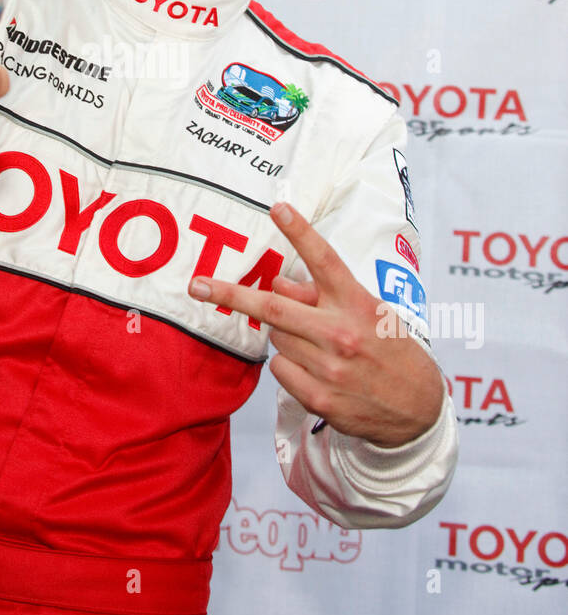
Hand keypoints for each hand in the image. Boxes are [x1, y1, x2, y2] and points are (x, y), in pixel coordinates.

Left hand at [188, 201, 443, 447]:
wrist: (418, 408)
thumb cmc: (390, 349)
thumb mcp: (368, 312)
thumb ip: (322, 296)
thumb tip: (278, 282)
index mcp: (357, 304)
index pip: (326, 260)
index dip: (300, 231)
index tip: (278, 206)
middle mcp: (341, 332)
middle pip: (272, 307)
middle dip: (229, 293)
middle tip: (196, 284)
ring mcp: (329, 368)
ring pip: (275, 339)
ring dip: (285, 336)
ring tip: (319, 347)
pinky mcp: (319, 398)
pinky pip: (279, 371)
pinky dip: (289, 368)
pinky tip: (318, 372)